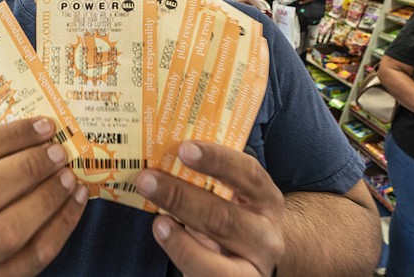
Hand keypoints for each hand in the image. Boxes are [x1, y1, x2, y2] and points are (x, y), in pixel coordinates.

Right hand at [0, 118, 87, 276]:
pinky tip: (76, 201)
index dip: (11, 137)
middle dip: (27, 168)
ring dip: (46, 199)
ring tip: (69, 177)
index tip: (45, 126)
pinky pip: (34, 256)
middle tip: (58, 153)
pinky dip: (62, 225)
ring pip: (7, 232)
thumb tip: (43, 132)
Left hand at [136, 142, 283, 275]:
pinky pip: (207, 275)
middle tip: (147, 179)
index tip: (184, 149)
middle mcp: (266, 234)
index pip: (248, 174)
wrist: (253, 263)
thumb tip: (161, 156)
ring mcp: (254, 265)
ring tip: (156, 221)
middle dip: (181, 196)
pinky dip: (182, 255)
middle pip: (224, 216)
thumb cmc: (232, 221)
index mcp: (266, 199)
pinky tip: (165, 238)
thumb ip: (207, 181)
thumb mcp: (231, 199)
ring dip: (178, 237)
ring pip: (217, 255)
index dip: (217, 160)